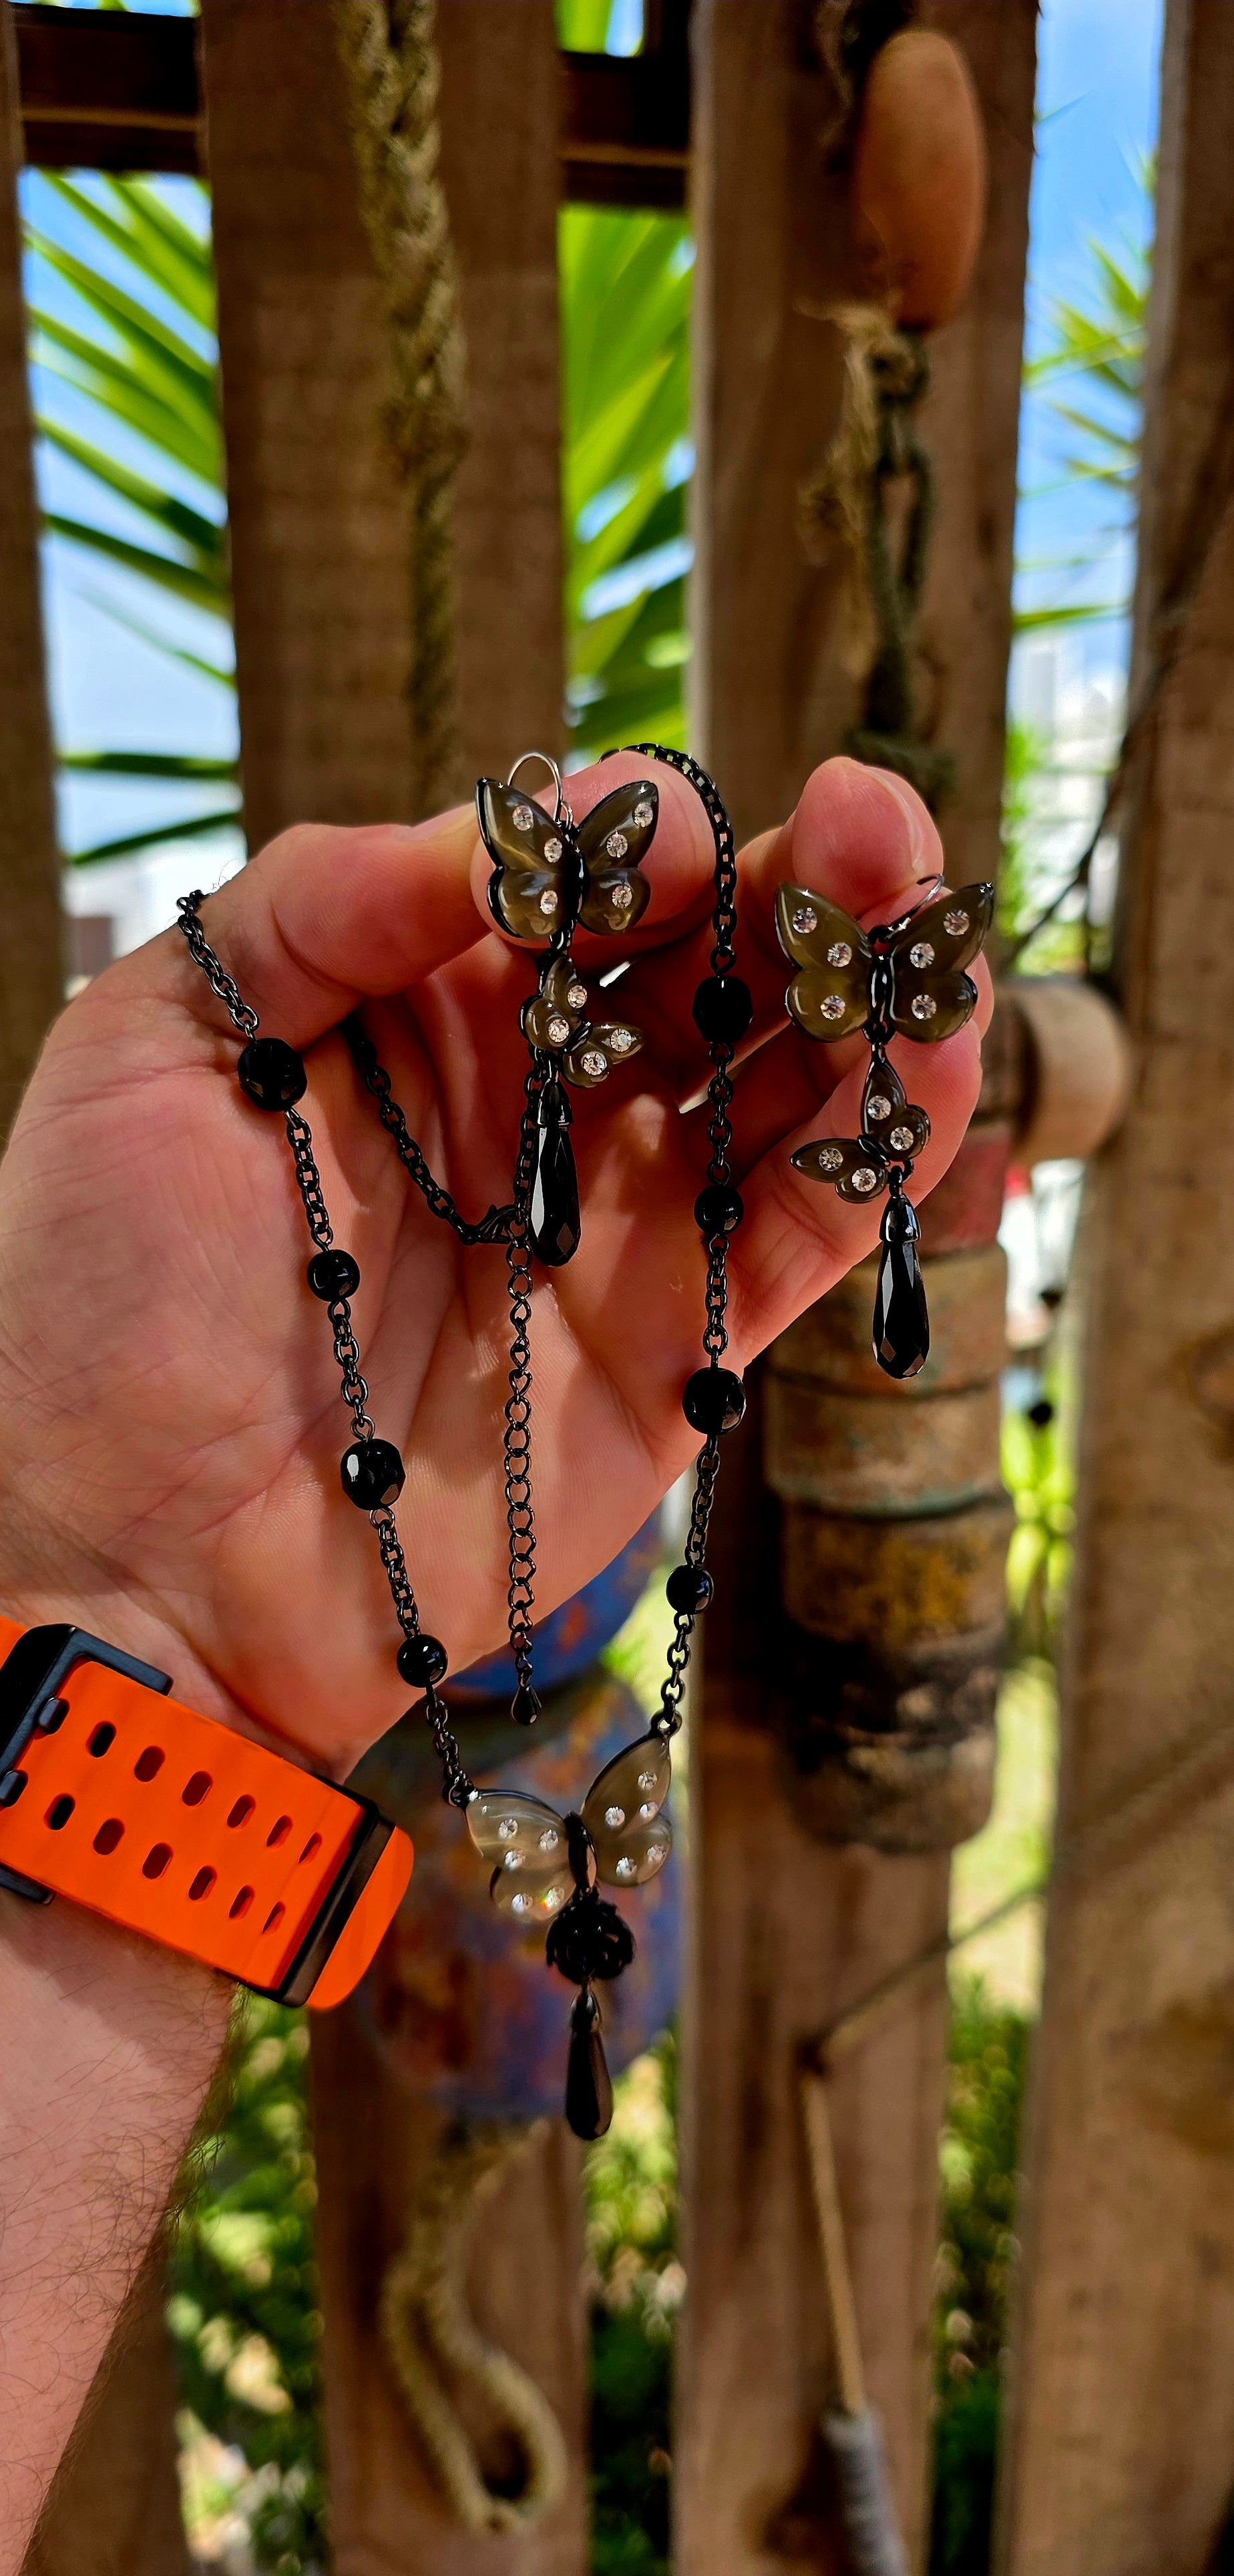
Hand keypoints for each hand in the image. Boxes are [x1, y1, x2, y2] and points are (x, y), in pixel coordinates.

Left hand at [0, 753, 988, 1774]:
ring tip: (924, 916)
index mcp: (418, 1007)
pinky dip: (887, 1144)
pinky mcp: (684, 1348)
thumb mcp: (148, 1050)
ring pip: (794, 1080)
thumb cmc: (99, 1302)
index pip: (578, 881)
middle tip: (880, 823)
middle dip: (807, 882)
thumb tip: (510, 831)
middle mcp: (539, 1101)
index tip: (657, 838)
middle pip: (716, 961)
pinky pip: (811, 1225)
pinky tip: (927, 1056)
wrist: (132, 1559)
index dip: (641, 839)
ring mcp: (621, 1224)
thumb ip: (321, 906)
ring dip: (879, 991)